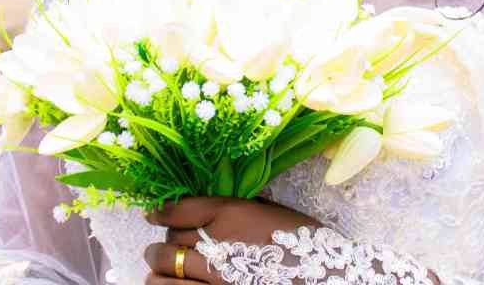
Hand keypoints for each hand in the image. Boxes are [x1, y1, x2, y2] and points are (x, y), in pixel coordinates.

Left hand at [143, 195, 322, 283]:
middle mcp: (217, 242)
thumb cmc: (308, 242)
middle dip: (162, 243)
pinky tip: (163, 283)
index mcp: (232, 213)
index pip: (181, 209)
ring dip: (158, 267)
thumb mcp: (275, 213)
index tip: (155, 213)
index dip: (163, 211)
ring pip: (166, 269)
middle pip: (171, 239)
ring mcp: (214, 275)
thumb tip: (221, 207)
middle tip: (159, 247)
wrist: (328, 276)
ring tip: (156, 267)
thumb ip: (244, 208)